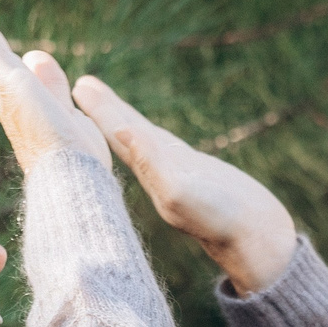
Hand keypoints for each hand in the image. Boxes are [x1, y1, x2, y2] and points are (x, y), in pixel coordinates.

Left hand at [71, 76, 296, 293]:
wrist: (257, 243)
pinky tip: (142, 131)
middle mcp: (156, 173)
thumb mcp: (182, 191)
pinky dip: (145, 132)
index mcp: (147, 173)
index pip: (114, 135)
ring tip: (95, 93)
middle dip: (99, 108)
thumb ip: (153, 162)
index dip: (93, 112)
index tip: (70, 87)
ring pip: (139, 135)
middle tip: (79, 83)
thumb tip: (122, 131)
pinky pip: (160, 145)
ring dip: (117, 116)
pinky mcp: (193, 175)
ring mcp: (174, 174)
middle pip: (121, 132)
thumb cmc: (222, 221)